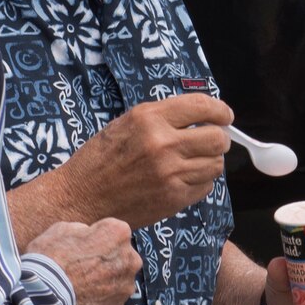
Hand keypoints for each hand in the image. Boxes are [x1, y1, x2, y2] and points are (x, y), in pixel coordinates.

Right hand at [26, 218, 141, 304]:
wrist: (42, 296)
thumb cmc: (50, 258)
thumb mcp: (62, 229)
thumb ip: (83, 230)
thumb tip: (87, 236)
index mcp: (119, 233)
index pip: (113, 231)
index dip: (96, 238)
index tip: (82, 246)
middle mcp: (131, 259)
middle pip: (121, 256)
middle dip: (106, 260)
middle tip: (82, 267)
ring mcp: (126, 286)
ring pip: (118, 280)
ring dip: (105, 281)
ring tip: (81, 285)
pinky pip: (110, 300)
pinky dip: (99, 300)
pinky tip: (82, 299)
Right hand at [32, 96, 232, 228]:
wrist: (80, 198)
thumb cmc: (101, 159)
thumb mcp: (127, 123)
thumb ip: (163, 117)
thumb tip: (204, 114)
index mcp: (149, 118)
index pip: (202, 106)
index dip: (220, 110)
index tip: (225, 115)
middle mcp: (162, 143)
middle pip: (217, 138)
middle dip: (218, 138)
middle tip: (210, 141)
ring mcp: (170, 173)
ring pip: (216, 164)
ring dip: (209, 162)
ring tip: (192, 162)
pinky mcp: (173, 198)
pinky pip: (206, 186)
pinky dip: (199, 183)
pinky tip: (181, 180)